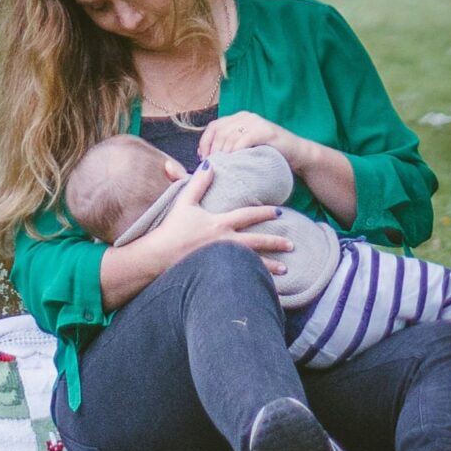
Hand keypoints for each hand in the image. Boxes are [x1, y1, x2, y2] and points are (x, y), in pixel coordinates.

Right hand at [131, 164, 294, 277]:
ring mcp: (222, 261)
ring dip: (270, 266)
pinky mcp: (217, 275)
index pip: (248, 216)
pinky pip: (241, 278)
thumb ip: (198, 183)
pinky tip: (265, 286)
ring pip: (253, 264)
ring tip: (286, 270)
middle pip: (257, 242)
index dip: (264, 212)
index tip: (279, 212)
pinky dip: (255, 281)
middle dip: (276, 242)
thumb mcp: (184, 202)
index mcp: (220, 224)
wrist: (159, 256)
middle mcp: (225, 242)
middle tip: (292, 244)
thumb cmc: (171, 229)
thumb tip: (209, 164)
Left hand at [198, 110, 311, 170]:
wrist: (298, 154)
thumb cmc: (270, 155)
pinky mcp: (266, 131)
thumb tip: (205, 159)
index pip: (213, 126)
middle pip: (219, 131)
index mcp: (239, 118)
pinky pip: (244, 138)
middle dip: (211, 149)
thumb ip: (229, 147)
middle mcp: (246, 117)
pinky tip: (234, 160)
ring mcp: (256, 122)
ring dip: (222, 151)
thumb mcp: (246, 148)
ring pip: (229, 135)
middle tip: (211, 165)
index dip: (204, 142)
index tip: (202, 158)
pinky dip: (236, 150)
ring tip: (221, 165)